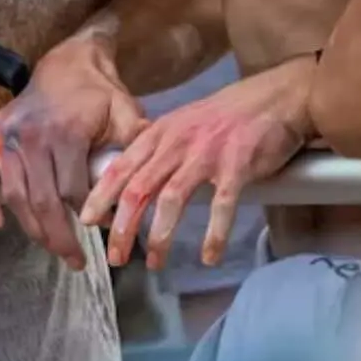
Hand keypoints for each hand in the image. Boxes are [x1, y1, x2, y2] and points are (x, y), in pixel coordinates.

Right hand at [0, 34, 146, 269]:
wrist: (65, 63)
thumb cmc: (98, 95)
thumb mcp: (126, 114)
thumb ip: (136, 148)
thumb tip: (151, 185)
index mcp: (65, 133)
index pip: (73, 192)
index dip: (89, 218)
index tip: (104, 234)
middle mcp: (30, 136)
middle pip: (42, 201)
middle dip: (59, 237)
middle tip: (75, 262)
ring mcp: (4, 135)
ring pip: (14, 195)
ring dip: (31, 228)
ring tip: (52, 249)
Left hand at [80, 58, 314, 268]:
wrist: (274, 98)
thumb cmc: (225, 117)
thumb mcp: (180, 126)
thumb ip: (156, 150)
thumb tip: (131, 180)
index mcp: (158, 135)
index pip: (120, 168)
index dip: (100, 196)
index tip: (86, 221)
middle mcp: (175, 144)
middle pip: (138, 189)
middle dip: (123, 226)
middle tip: (115, 256)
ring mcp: (205, 155)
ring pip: (172, 199)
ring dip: (161, 235)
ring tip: (155, 262)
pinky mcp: (237, 166)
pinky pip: (221, 205)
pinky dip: (214, 233)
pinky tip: (209, 257)